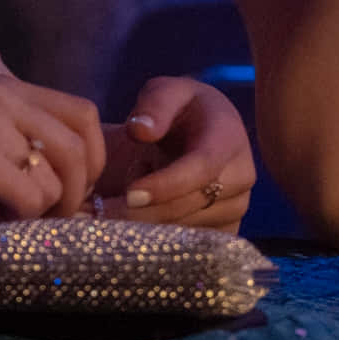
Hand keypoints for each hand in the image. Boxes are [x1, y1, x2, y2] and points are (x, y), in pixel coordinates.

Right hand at [0, 76, 105, 233]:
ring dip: (42, 209)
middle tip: (53, 217)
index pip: (84, 116)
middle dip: (78, 193)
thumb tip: (89, 180)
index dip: (93, 159)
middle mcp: (3, 97)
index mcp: (7, 89)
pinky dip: (19, 220)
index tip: (77, 190)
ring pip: (58, 178)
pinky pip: (33, 198)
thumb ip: (27, 142)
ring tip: (6, 213)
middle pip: (79, 147)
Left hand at [92, 77, 254, 233]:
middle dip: (142, 212)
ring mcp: (237, 207)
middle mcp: (240, 177)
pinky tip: (142, 213)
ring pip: (185, 230)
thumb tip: (141, 130)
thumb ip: (154, 106)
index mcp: (228, 138)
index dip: (165, 185)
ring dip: (147, 219)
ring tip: (131, 190)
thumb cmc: (180, 109)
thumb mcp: (166, 93)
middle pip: (189, 206)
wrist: (203, 130)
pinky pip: (189, 246)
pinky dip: (158, 237)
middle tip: (98, 212)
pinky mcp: (227, 230)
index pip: (200, 168)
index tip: (129, 194)